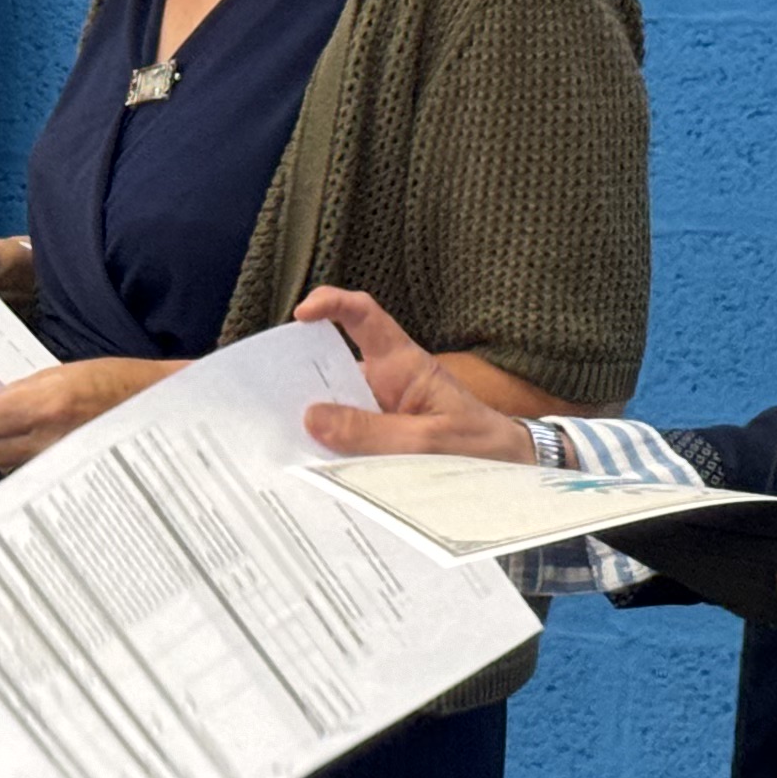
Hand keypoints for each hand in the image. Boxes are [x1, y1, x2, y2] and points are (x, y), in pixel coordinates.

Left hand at [0, 357, 176, 468]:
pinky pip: (25, 473)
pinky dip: (15, 459)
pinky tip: (22, 446)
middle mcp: (46, 439)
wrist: (167, 410)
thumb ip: (24, 391)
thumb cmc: (121, 382)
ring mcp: (56, 465)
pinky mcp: (67, 480)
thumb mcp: (67, 373)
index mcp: (44, 403)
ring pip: (0, 463)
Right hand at [291, 288, 537, 462]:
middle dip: (299, 374)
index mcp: (403, 365)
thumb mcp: (429, 442)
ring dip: (310, 421)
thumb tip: (312, 418)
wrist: (511, 474)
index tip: (301, 315)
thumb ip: (372, 433)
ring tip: (276, 438)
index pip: (364, 316)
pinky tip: (305, 468)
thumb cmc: (481, 447)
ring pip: (334, 404)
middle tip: (265, 397)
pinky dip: (325, 449)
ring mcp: (380, 411)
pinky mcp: (378, 440)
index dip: (331, 303)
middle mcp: (385, 382)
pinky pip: (344, 437)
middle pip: (333, 362)